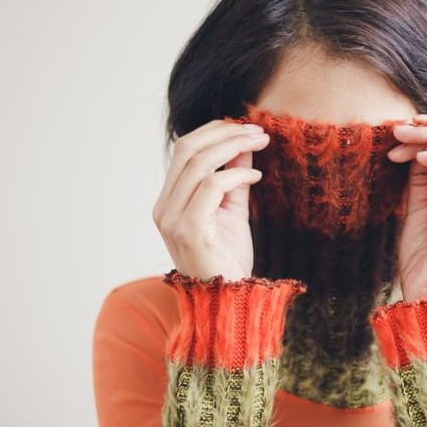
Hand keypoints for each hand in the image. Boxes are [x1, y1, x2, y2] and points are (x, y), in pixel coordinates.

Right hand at [152, 119, 269, 280]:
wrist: (227, 300)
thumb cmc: (228, 259)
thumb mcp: (232, 210)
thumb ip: (234, 179)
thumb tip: (244, 146)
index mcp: (169, 201)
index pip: (184, 150)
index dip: (214, 131)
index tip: (245, 126)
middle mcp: (165, 207)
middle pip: (187, 148)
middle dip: (225, 133)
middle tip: (258, 130)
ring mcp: (173, 219)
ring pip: (198, 163)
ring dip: (233, 147)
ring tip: (261, 144)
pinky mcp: (189, 229)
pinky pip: (210, 186)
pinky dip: (235, 175)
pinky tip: (256, 176)